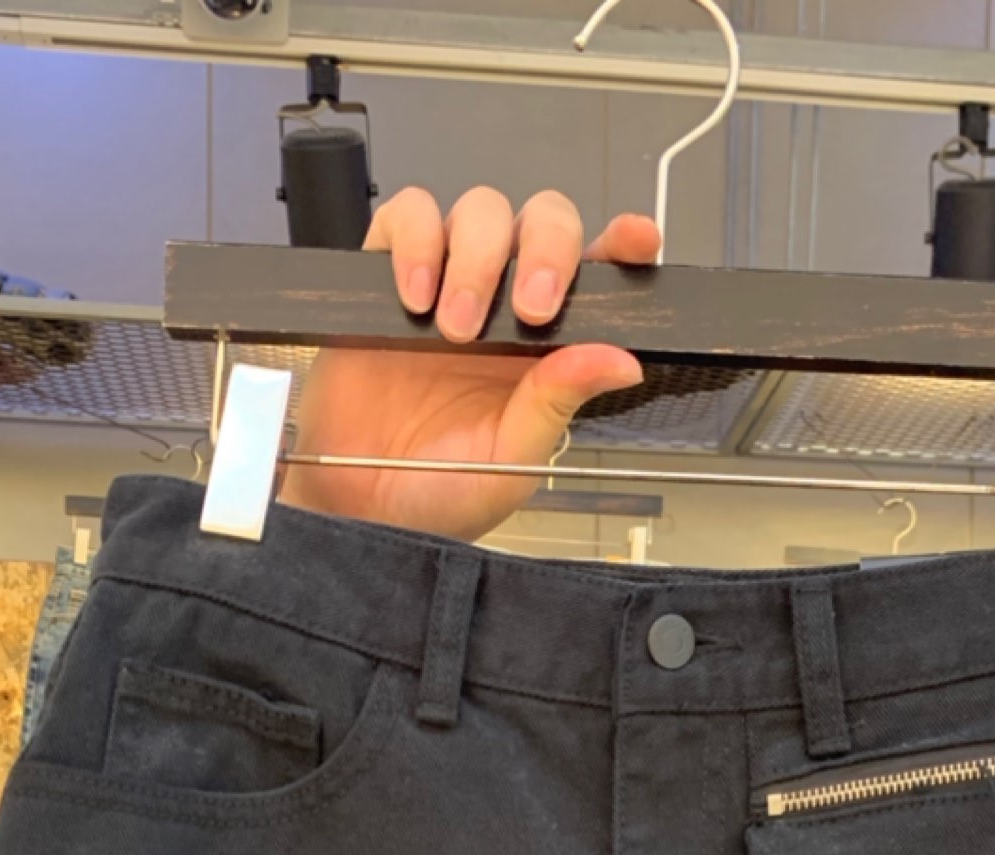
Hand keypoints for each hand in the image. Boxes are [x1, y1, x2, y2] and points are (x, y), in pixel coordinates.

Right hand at [280, 185, 659, 540]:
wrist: (358, 503)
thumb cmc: (438, 489)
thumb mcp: (512, 458)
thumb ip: (558, 402)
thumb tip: (622, 361)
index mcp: (549, 344)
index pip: (598, 274)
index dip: (622, 245)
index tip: (636, 241)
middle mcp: (505, 302)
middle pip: (542, 221)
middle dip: (546, 251)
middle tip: (532, 312)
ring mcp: (449, 281)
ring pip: (480, 210)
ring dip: (477, 258)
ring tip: (455, 329)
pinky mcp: (389, 274)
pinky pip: (408, 218)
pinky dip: (416, 244)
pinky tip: (416, 298)